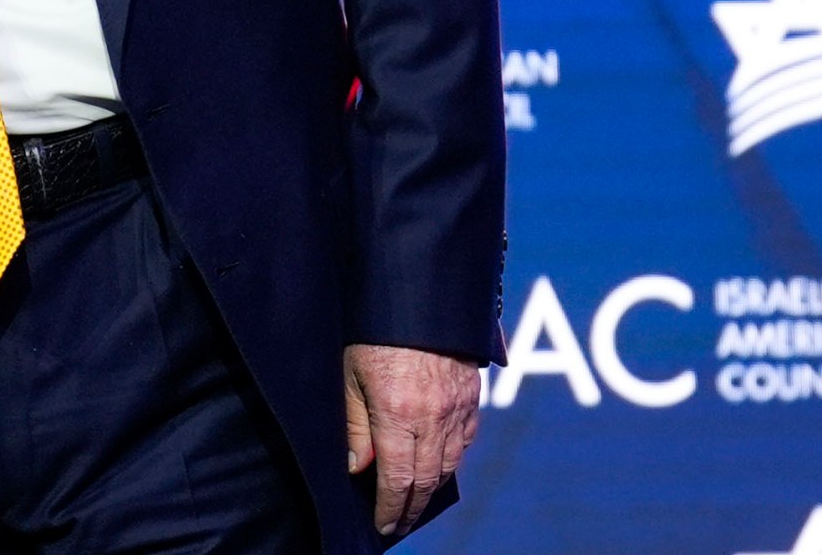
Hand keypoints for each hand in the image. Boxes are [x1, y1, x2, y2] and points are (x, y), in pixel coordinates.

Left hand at [343, 342, 478, 537]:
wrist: (417, 295)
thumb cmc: (372, 333)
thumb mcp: (349, 376)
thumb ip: (355, 425)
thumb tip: (358, 467)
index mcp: (399, 414)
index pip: (398, 479)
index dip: (390, 508)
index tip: (383, 525)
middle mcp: (434, 417)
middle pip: (427, 479)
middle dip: (412, 507)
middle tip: (399, 523)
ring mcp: (458, 407)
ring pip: (450, 463)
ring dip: (433, 488)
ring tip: (416, 501)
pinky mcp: (472, 395)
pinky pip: (466, 439)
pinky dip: (453, 458)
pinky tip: (439, 465)